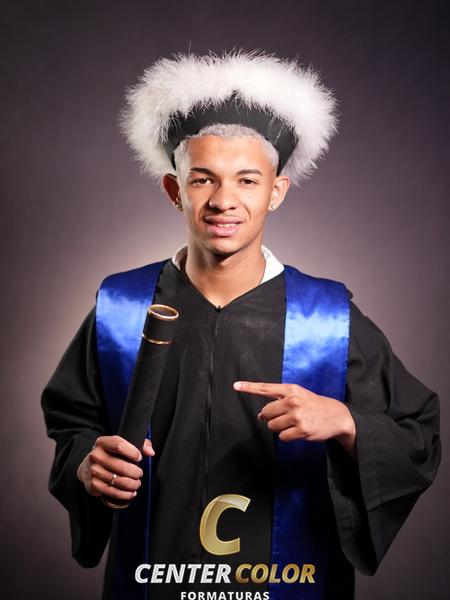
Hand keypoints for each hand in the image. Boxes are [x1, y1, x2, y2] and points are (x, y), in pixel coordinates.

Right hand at [77, 436, 154, 501]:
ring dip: (132, 484)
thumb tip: (150, 452)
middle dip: (135, 472)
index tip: (139, 457)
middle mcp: (96, 455)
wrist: (87, 467)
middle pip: (121, 465)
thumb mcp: (121, 445)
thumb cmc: (110, 455)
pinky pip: (113, 492)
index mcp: (103, 442)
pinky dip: (125, 494)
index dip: (132, 452)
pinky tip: (131, 492)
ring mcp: (93, 470)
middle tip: (139, 474)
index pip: (119, 445)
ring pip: (119, 480)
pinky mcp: (93, 484)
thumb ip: (140, 444)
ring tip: (137, 483)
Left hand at [233, 381, 355, 456]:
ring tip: (293, 423)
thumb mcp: (298, 394)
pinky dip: (286, 436)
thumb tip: (261, 415)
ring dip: (279, 427)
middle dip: (271, 417)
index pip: (265, 388)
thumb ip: (278, 401)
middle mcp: (293, 401)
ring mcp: (297, 416)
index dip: (249, 387)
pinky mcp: (301, 430)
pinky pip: (282, 436)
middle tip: (284, 417)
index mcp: (291, 390)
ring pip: (272, 426)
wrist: (336, 416)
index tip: (236, 385)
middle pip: (266, 412)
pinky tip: (297, 431)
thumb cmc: (313, 405)